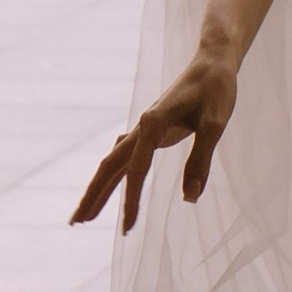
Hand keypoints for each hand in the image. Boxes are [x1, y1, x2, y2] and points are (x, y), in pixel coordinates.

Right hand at [71, 52, 238, 232]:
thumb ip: (201, 160)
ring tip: (84, 214)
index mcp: (153, 125)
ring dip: (98, 187)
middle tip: (75, 223)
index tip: (127, 229)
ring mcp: (144, 129)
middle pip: (109, 166)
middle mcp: (142, 127)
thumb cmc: (216, 90)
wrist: (213, 62)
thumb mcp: (215, 124)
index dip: (131, 201)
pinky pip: (126, 156)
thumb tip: (190, 199)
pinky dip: (114, 173)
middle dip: (93, 195)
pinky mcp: (152, 129)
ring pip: (114, 162)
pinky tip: (110, 183)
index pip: (137, 171)